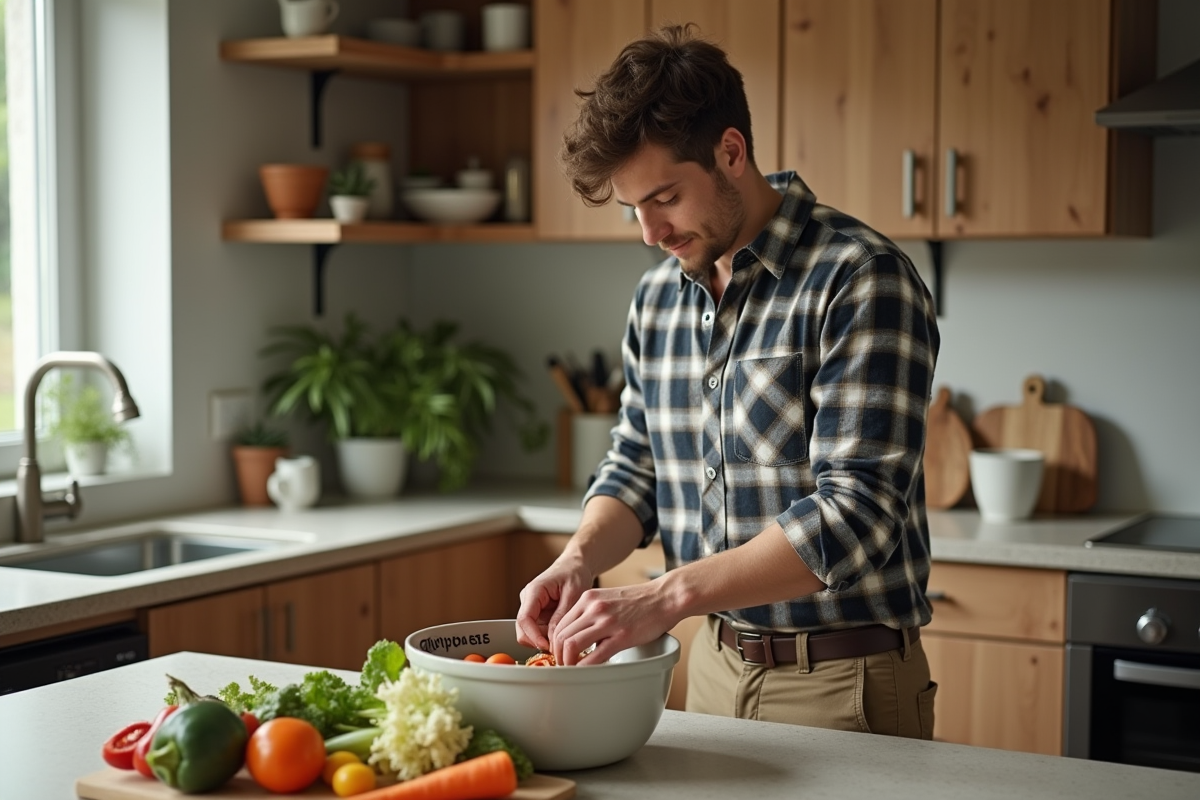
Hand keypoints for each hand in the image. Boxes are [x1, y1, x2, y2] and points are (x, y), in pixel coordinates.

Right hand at [515, 555, 593, 651]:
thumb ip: (562, 616)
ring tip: (565, 633)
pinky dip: (550, 636)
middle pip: (523, 629)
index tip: (548, 646)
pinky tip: (563, 631)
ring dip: (546, 639)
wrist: (576, 566)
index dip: (533, 636)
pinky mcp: (537, 614)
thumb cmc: (575, 574)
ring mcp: (531, 608)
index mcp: (534, 590)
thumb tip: (553, 639)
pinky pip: (539, 631)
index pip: (524, 619)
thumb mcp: (574, 594)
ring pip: (530, 633)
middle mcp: (528, 600)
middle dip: (539, 640)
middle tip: (560, 645)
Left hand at [550, 581, 674, 665]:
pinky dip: (585, 667)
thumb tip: (579, 636)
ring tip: (573, 670)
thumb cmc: (640, 601)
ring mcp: (607, 621)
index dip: (555, 644)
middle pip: (561, 636)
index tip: (560, 655)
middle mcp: (593, 607)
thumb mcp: (608, 599)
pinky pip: (594, 656)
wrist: (665, 596)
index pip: (560, 624)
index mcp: (588, 599)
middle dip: (558, 656)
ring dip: (568, 663)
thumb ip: (591, 614)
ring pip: (571, 645)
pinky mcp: (621, 636)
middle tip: (564, 666)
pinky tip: (587, 672)